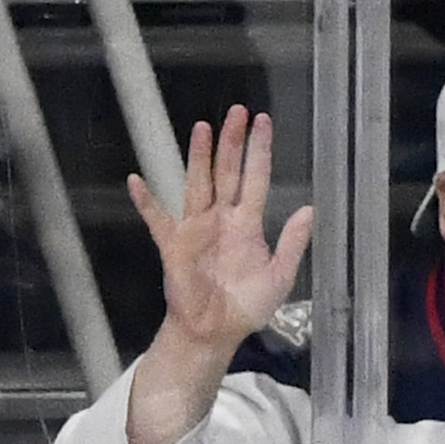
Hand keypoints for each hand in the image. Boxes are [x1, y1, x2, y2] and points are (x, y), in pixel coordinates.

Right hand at [130, 108, 313, 363]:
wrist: (216, 332)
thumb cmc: (246, 306)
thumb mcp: (279, 276)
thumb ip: (293, 243)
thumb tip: (308, 209)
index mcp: (247, 223)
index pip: (255, 178)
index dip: (259, 151)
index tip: (263, 122)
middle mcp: (221, 218)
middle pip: (227, 171)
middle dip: (231, 142)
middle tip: (237, 111)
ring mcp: (196, 228)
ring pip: (198, 183)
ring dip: (199, 156)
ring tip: (202, 127)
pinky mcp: (174, 245)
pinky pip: (157, 219)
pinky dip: (146, 202)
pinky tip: (136, 181)